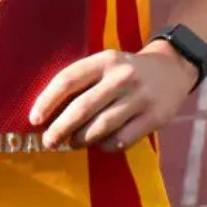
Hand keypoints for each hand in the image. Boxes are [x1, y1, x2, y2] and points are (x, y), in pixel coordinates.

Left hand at [28, 43, 198, 152]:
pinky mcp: (154, 117)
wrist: (172, 69)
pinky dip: (106, 146)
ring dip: (81, 139)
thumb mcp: (106, 64)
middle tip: (49, 141)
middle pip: (82, 107)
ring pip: (101, 126)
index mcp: (104, 60)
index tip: (34, 118)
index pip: (68, 79)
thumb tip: (48, 112)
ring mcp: (140, 97)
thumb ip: (82, 82)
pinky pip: (122, 139)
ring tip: (72, 143)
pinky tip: (101, 144)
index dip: (47, 100)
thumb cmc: (126, 71)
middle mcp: (122, 76)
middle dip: (60, 128)